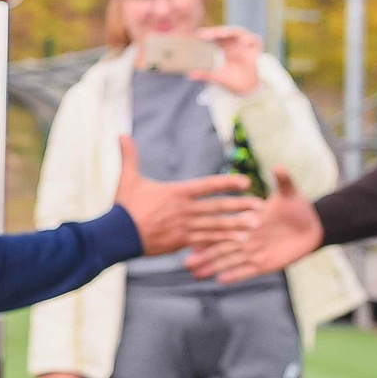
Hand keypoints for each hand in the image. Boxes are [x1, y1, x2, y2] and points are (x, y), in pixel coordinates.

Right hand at [114, 136, 260, 254]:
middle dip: (240, 205)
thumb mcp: (127, 179)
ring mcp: (184, 227)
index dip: (227, 183)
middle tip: (260, 204)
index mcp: (176, 193)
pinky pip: (206, 241)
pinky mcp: (180, 242)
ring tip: (255, 223)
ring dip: (237, 224)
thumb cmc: (124, 207)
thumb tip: (121, 135)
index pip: (207, 186)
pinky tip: (237, 241)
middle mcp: (184, 210)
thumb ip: (129, 157)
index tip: (246, 182)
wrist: (116, 235)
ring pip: (216, 225)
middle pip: (217, 206)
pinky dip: (223, 240)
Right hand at [187, 165, 323, 282]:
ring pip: (229, 260)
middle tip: (184, 261)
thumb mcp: (290, 194)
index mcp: (246, 219)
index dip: (208, 230)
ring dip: (213, 266)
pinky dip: (235, 275)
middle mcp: (245, 236)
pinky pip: (247, 271)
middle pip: (220, 246)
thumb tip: (279, 166)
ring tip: (195, 273)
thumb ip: (283, 181)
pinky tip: (220, 280)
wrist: (313, 227)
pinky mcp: (265, 264)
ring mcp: (254, 251)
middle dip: (203, 254)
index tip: (190, 233)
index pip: (223, 224)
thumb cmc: (298, 207)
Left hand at [193, 25, 262, 95]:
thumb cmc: (228, 77)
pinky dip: (249, 39)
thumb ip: (204, 73)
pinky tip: (244, 42)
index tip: (196, 35)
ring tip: (222, 33)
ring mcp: (242, 41)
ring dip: (229, 32)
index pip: (210, 36)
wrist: (246, 85)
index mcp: (218, 45)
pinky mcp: (254, 45)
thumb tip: (189, 75)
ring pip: (236, 32)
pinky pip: (253, 40)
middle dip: (213, 31)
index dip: (204, 34)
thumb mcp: (216, 76)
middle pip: (222, 32)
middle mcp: (230, 41)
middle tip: (204, 33)